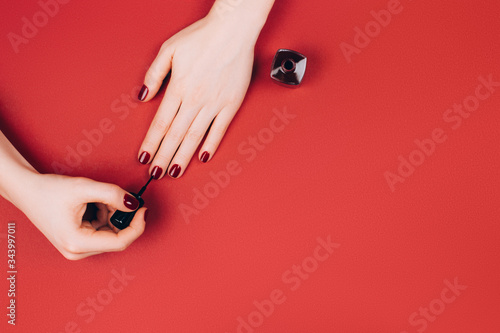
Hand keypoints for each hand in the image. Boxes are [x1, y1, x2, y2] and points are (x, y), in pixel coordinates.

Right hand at [16, 173, 146, 259]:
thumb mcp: (84, 187)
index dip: (137, 226)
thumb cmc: (49, 191)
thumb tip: (134, 204)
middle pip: (116, 237)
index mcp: (77, 243)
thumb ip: (112, 194)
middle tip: (117, 196)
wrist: (27, 191)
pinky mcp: (78, 241)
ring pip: (110, 232)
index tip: (144, 209)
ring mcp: (77, 248)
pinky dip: (104, 214)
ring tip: (97, 198)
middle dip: (121, 216)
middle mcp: (77, 251)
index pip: (120, 242)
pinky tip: (93, 203)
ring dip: (112, 214)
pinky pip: (102, 230)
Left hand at [137, 13, 257, 178]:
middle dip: (163, 157)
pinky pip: (219, 129)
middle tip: (155, 174)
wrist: (232, 31)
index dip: (151, 143)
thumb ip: (154, 74)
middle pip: (175, 135)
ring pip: (195, 136)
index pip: (160, 123)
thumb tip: (143, 96)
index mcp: (178, 88)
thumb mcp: (169, 49)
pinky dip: (211, 144)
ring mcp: (214, 104)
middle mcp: (195, 100)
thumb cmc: (201, 37)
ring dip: (183, 156)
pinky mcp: (231, 104)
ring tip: (175, 171)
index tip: (144, 158)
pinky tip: (203, 157)